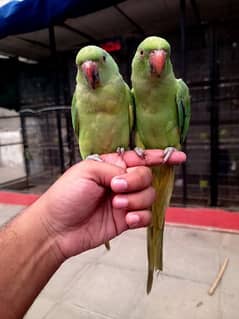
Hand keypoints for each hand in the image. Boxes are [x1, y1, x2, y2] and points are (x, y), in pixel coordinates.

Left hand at [40, 150, 185, 260]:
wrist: (58, 227)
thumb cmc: (67, 195)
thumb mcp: (88, 171)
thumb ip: (116, 170)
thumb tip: (131, 177)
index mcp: (112, 166)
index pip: (140, 158)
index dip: (159, 156)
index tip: (179, 156)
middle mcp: (121, 182)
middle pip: (146, 177)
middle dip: (136, 182)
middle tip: (116, 189)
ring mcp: (125, 201)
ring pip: (148, 196)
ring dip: (135, 201)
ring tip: (116, 206)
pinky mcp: (126, 220)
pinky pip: (145, 216)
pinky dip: (139, 217)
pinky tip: (127, 220)